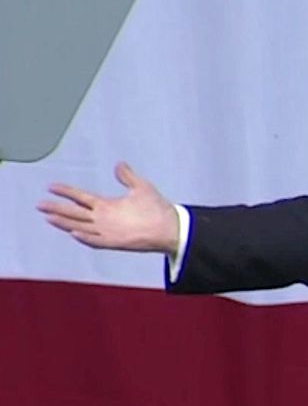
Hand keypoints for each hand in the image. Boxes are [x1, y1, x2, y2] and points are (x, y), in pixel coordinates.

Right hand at [38, 162, 179, 252]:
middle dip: (57, 208)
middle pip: (75, 212)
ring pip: (81, 226)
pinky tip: (74, 232)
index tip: (51, 186)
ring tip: (49, 217)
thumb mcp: (141, 187)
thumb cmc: (157, 209)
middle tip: (40, 204)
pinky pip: (97, 240)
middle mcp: (104, 218)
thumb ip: (128, 176)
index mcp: (107, 206)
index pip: (81, 198)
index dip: (66, 192)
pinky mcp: (116, 241)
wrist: (170, 227)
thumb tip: (119, 164)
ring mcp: (108, 230)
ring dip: (65, 223)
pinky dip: (86, 237)